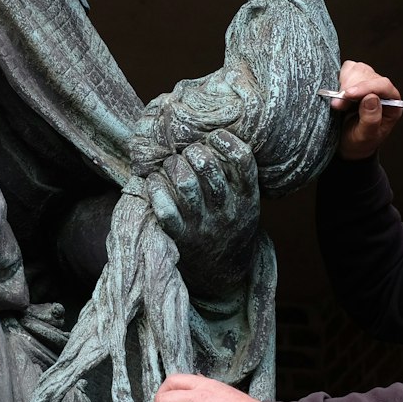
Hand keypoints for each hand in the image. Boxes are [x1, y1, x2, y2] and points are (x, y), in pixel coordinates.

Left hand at [145, 129, 258, 243]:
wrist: (223, 270)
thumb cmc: (230, 221)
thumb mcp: (246, 200)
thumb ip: (236, 172)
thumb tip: (213, 130)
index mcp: (248, 198)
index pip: (242, 161)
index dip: (225, 141)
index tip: (214, 136)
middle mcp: (227, 211)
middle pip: (208, 168)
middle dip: (193, 151)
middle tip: (188, 153)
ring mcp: (203, 225)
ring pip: (185, 184)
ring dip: (174, 166)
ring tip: (172, 165)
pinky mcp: (180, 236)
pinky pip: (165, 209)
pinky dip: (156, 189)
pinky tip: (155, 181)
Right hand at [330, 60, 402, 160]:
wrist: (347, 145)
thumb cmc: (359, 142)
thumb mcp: (366, 137)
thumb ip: (371, 119)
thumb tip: (371, 97)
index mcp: (391, 103)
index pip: (383, 85)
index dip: (365, 87)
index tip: (348, 95)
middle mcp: (381, 90)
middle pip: (368, 75)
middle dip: (350, 87)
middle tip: (338, 105)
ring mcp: (367, 83)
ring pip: (357, 69)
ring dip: (344, 83)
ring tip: (339, 104)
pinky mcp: (354, 80)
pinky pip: (347, 69)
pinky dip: (340, 78)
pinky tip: (337, 94)